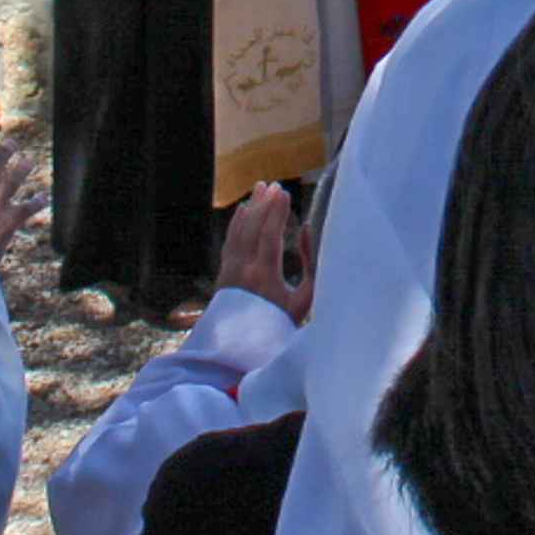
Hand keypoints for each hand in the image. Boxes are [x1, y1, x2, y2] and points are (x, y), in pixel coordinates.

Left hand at [214, 183, 314, 324]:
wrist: (246, 348)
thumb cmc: (282, 324)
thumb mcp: (304, 300)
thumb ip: (311, 266)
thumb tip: (307, 232)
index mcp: (264, 276)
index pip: (269, 234)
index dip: (277, 212)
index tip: (285, 193)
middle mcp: (243, 270)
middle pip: (252, 227)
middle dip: (264, 204)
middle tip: (274, 186)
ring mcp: (230, 271)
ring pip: (239, 231)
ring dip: (251, 208)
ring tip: (260, 188)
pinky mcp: (224, 274)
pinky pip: (229, 241)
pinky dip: (236, 223)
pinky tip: (242, 210)